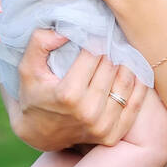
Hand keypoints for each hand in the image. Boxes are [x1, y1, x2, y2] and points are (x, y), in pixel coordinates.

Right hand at [15, 28, 149, 148]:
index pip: (93, 55)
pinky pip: (135, 103)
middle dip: (110, 50)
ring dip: (126, 63)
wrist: (38, 135)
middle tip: (109, 39)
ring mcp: (102, 126)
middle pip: (111, 67)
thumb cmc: (33, 95)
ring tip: (121, 52)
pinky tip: (134, 69)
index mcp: (68, 95)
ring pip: (126, 82)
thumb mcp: (27, 68)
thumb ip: (39, 43)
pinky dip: (138, 84)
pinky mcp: (113, 135)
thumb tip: (65, 30)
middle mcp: (88, 112)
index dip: (95, 39)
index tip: (95, 32)